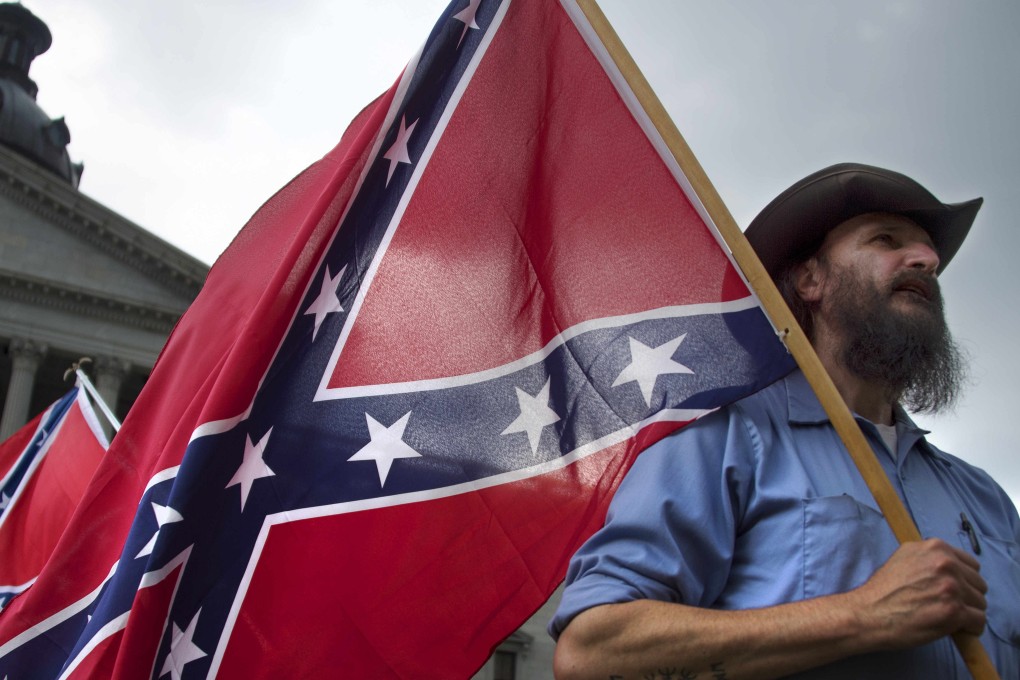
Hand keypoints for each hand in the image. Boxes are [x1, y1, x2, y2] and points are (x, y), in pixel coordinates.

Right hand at [849, 538, 986, 649]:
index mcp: (935, 548)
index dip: (963, 579)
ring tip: (948, 617)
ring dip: (968, 612)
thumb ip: (929, 557)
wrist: (869, 613)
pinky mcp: (954, 611)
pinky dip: (970, 628)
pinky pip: (978, 621)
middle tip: (948, 605)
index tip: (953, 590)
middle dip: (967, 596)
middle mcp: (946, 563)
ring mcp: (951, 587)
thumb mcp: (904, 557)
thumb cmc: (884, 590)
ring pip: (980, 603)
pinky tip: (956, 629)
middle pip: (978, 584)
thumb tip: (951, 565)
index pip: (971, 564)